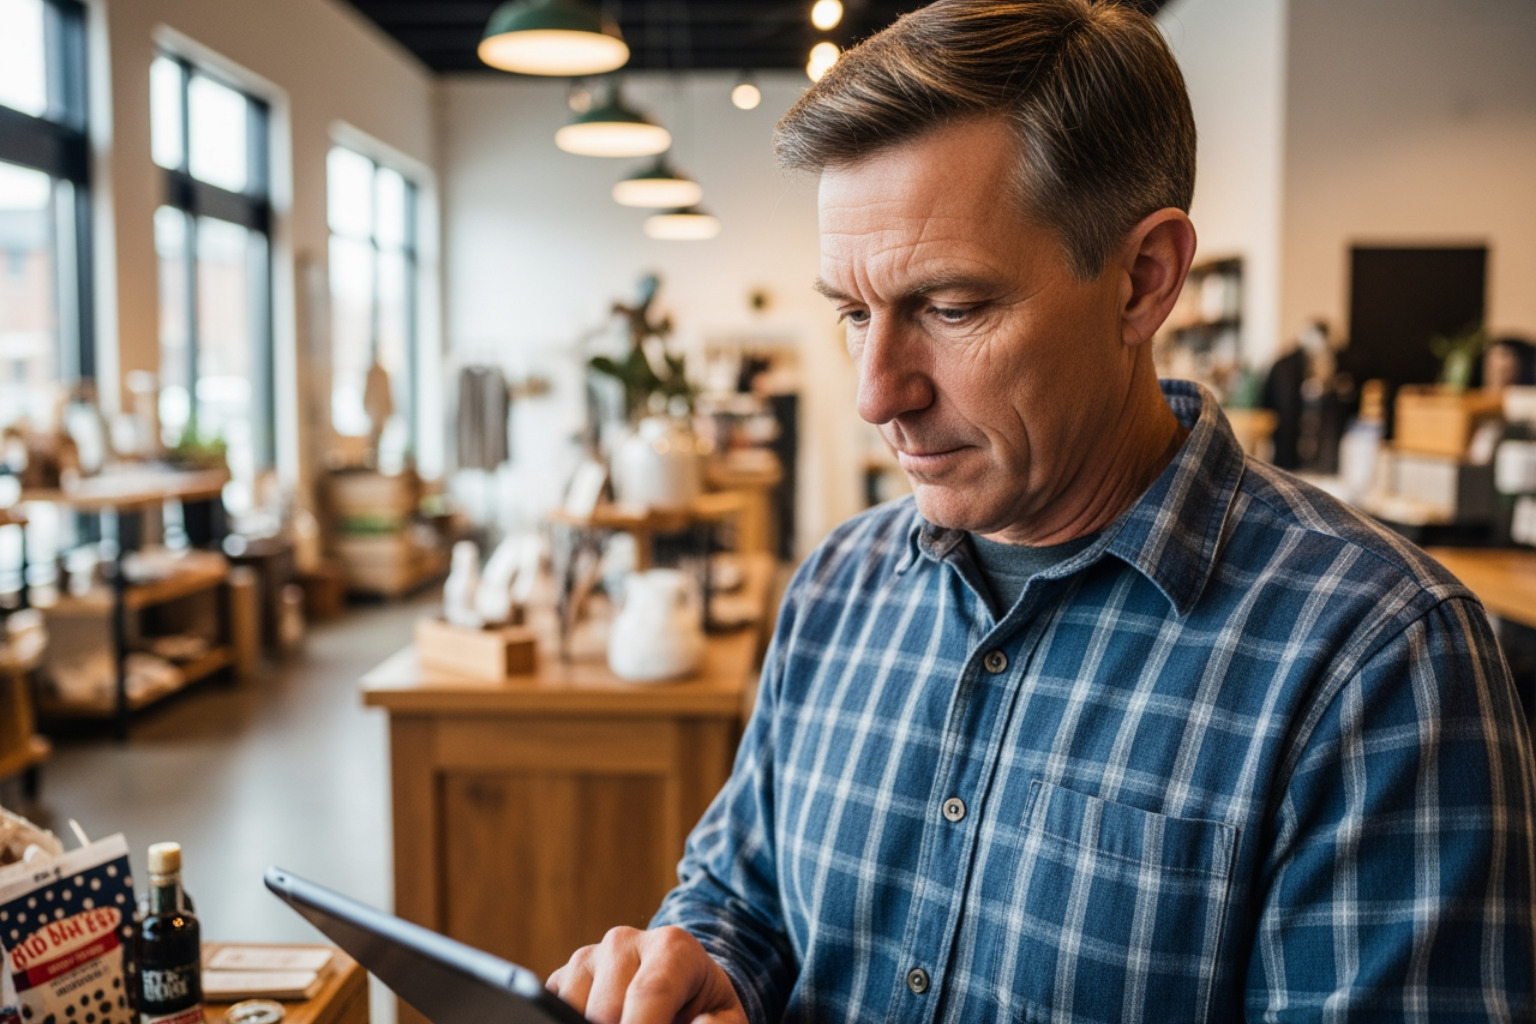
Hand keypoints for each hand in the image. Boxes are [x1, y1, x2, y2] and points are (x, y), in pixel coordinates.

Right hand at [547, 925, 748, 1023]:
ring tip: (630, 1022)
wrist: (681, 990)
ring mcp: (587, 957)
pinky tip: (599, 1023)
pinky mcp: (560, 977)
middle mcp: (625, 942)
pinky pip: (552, 1007)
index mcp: (672, 946)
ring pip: (572, 1009)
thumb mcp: (723, 1019)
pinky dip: (570, 1022)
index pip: (650, 992)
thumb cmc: (704, 1011)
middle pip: (608, 1009)